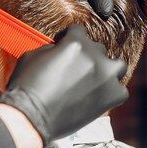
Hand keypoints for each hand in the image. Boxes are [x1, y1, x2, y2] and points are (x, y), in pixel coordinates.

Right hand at [0, 25, 127, 146]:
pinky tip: (96, 97)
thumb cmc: (26, 87)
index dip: (70, 39)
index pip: (79, 31)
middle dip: (87, 57)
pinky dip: (110, 93)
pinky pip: (120, 91)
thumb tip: (61, 49)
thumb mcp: (32, 56)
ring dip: (106, 70)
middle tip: (75, 71)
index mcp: (75, 43)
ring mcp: (105, 76)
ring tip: (93, 81)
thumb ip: (53, 49)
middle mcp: (94, 56)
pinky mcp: (111, 97)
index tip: (66, 48)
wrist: (30, 117)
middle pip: (97, 49)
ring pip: (116, 66)